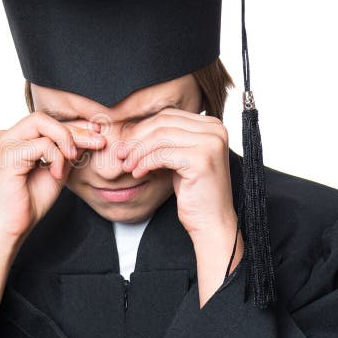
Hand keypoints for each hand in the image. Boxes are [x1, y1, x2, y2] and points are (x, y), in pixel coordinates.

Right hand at [0, 112, 104, 246]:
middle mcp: (5, 137)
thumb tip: (89, 132)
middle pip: (43, 118)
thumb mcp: (57, 170)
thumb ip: (68, 151)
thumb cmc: (29, 203)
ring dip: (66, 139)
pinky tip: (56, 174)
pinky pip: (42, 144)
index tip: (96, 131)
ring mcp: (3, 144)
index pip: (45, 122)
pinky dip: (56, 157)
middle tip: (97, 142)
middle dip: (74, 129)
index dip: (73, 125)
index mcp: (13, 139)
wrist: (12, 228)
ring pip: (41, 123)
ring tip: (73, 159)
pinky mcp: (7, 155)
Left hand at [117, 108, 237, 242]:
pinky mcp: (201, 160)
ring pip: (159, 138)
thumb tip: (133, 128)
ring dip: (138, 152)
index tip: (126, 144)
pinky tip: (138, 173)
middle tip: (121, 154)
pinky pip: (161, 155)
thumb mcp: (180, 157)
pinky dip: (145, 163)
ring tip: (128, 166)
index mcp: (213, 125)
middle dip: (137, 138)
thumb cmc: (194, 192)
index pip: (168, 116)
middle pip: (163, 123)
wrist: (212, 221)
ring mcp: (210, 144)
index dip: (143, 128)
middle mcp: (216, 130)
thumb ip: (167, 139)